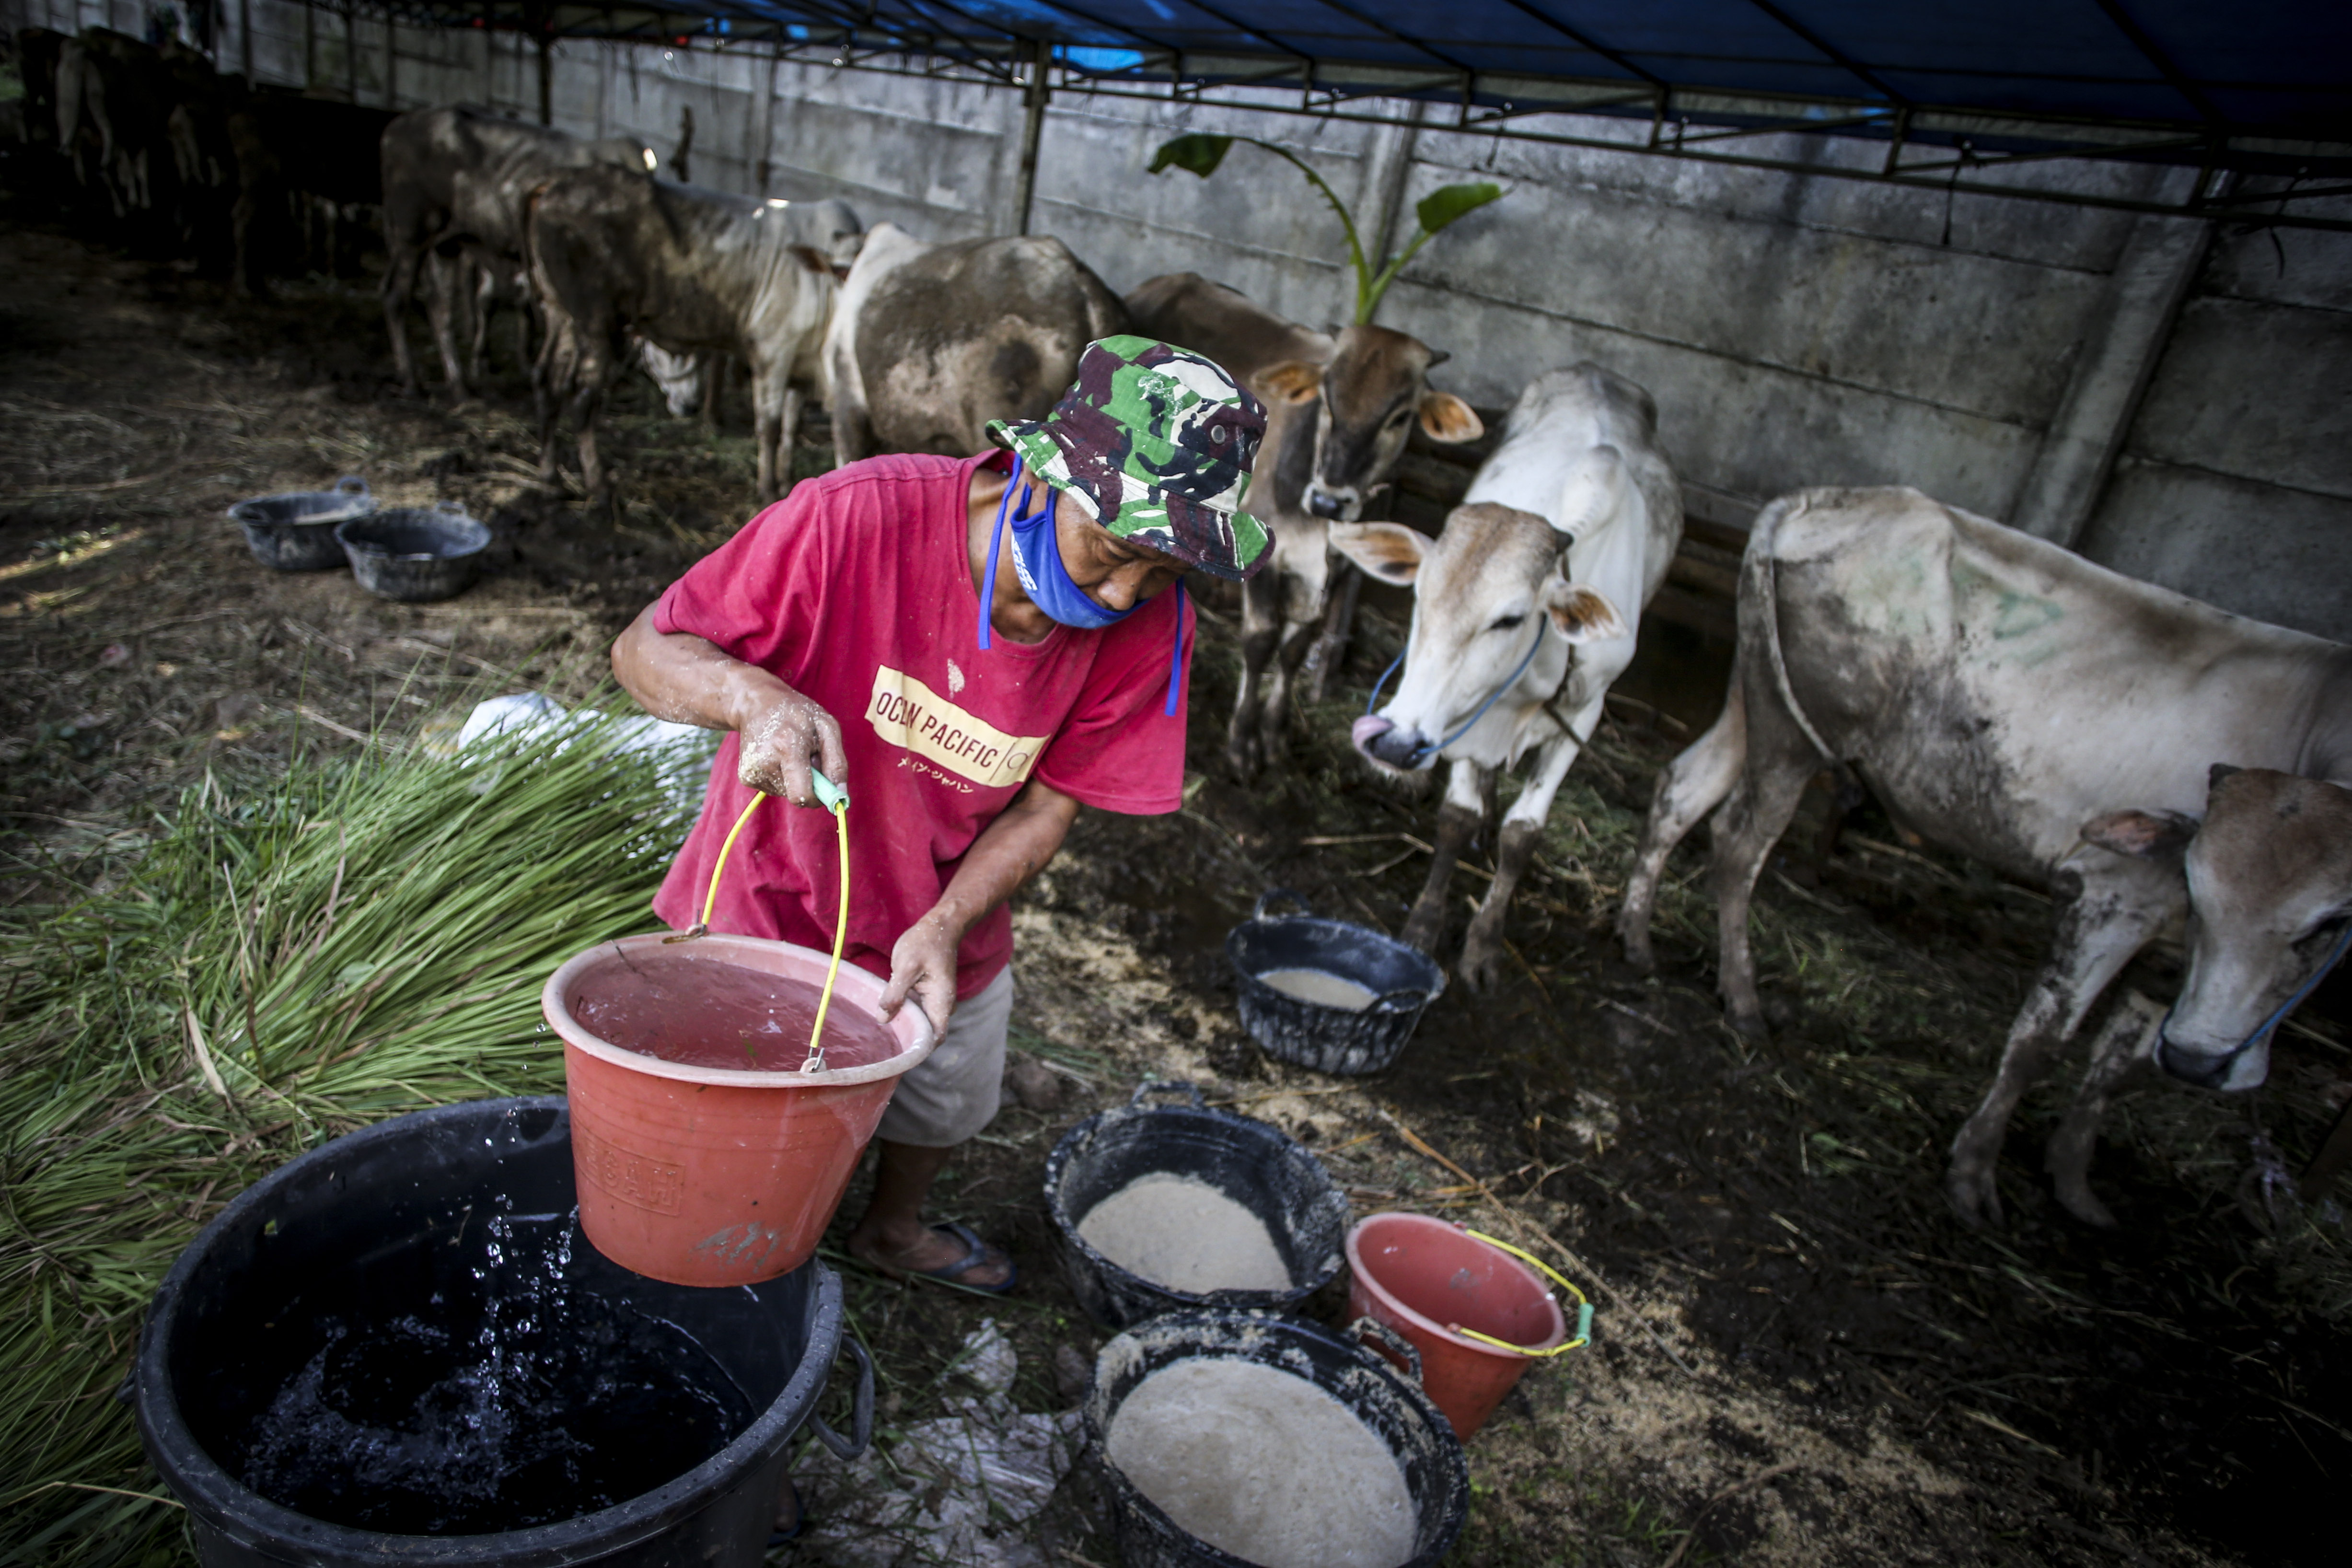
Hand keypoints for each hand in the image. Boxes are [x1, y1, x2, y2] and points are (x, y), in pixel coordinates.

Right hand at [735, 686, 846, 807]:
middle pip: (796, 796)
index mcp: (787, 746)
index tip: (826, 787)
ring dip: (795, 778)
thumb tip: (841, 796)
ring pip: (786, 793)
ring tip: (790, 752)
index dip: (818, 797)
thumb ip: (837, 763)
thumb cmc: (797, 713)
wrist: (756, 703)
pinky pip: (775, 789)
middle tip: (806, 757)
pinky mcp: (745, 776)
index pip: (802, 795)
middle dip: (808, 784)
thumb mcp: (826, 727)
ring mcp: (752, 770)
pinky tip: (777, 756)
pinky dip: (782, 777)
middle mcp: (765, 761)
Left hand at [878, 906, 961, 1039]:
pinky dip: (903, 1013)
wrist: (939, 926)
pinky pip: (916, 1011)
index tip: (899, 1052)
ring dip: (903, 1025)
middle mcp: (942, 1005)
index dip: (920, 1048)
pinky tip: (886, 1010)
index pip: (936, 1037)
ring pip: (919, 1023)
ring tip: (881, 1027)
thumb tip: (883, 1020)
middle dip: (907, 1038)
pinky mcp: (927, 995)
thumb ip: (895, 993)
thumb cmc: (925, 943)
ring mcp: (935, 1001)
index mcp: (941, 1001)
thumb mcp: (906, 966)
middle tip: (882, 1041)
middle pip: (926, 1033)